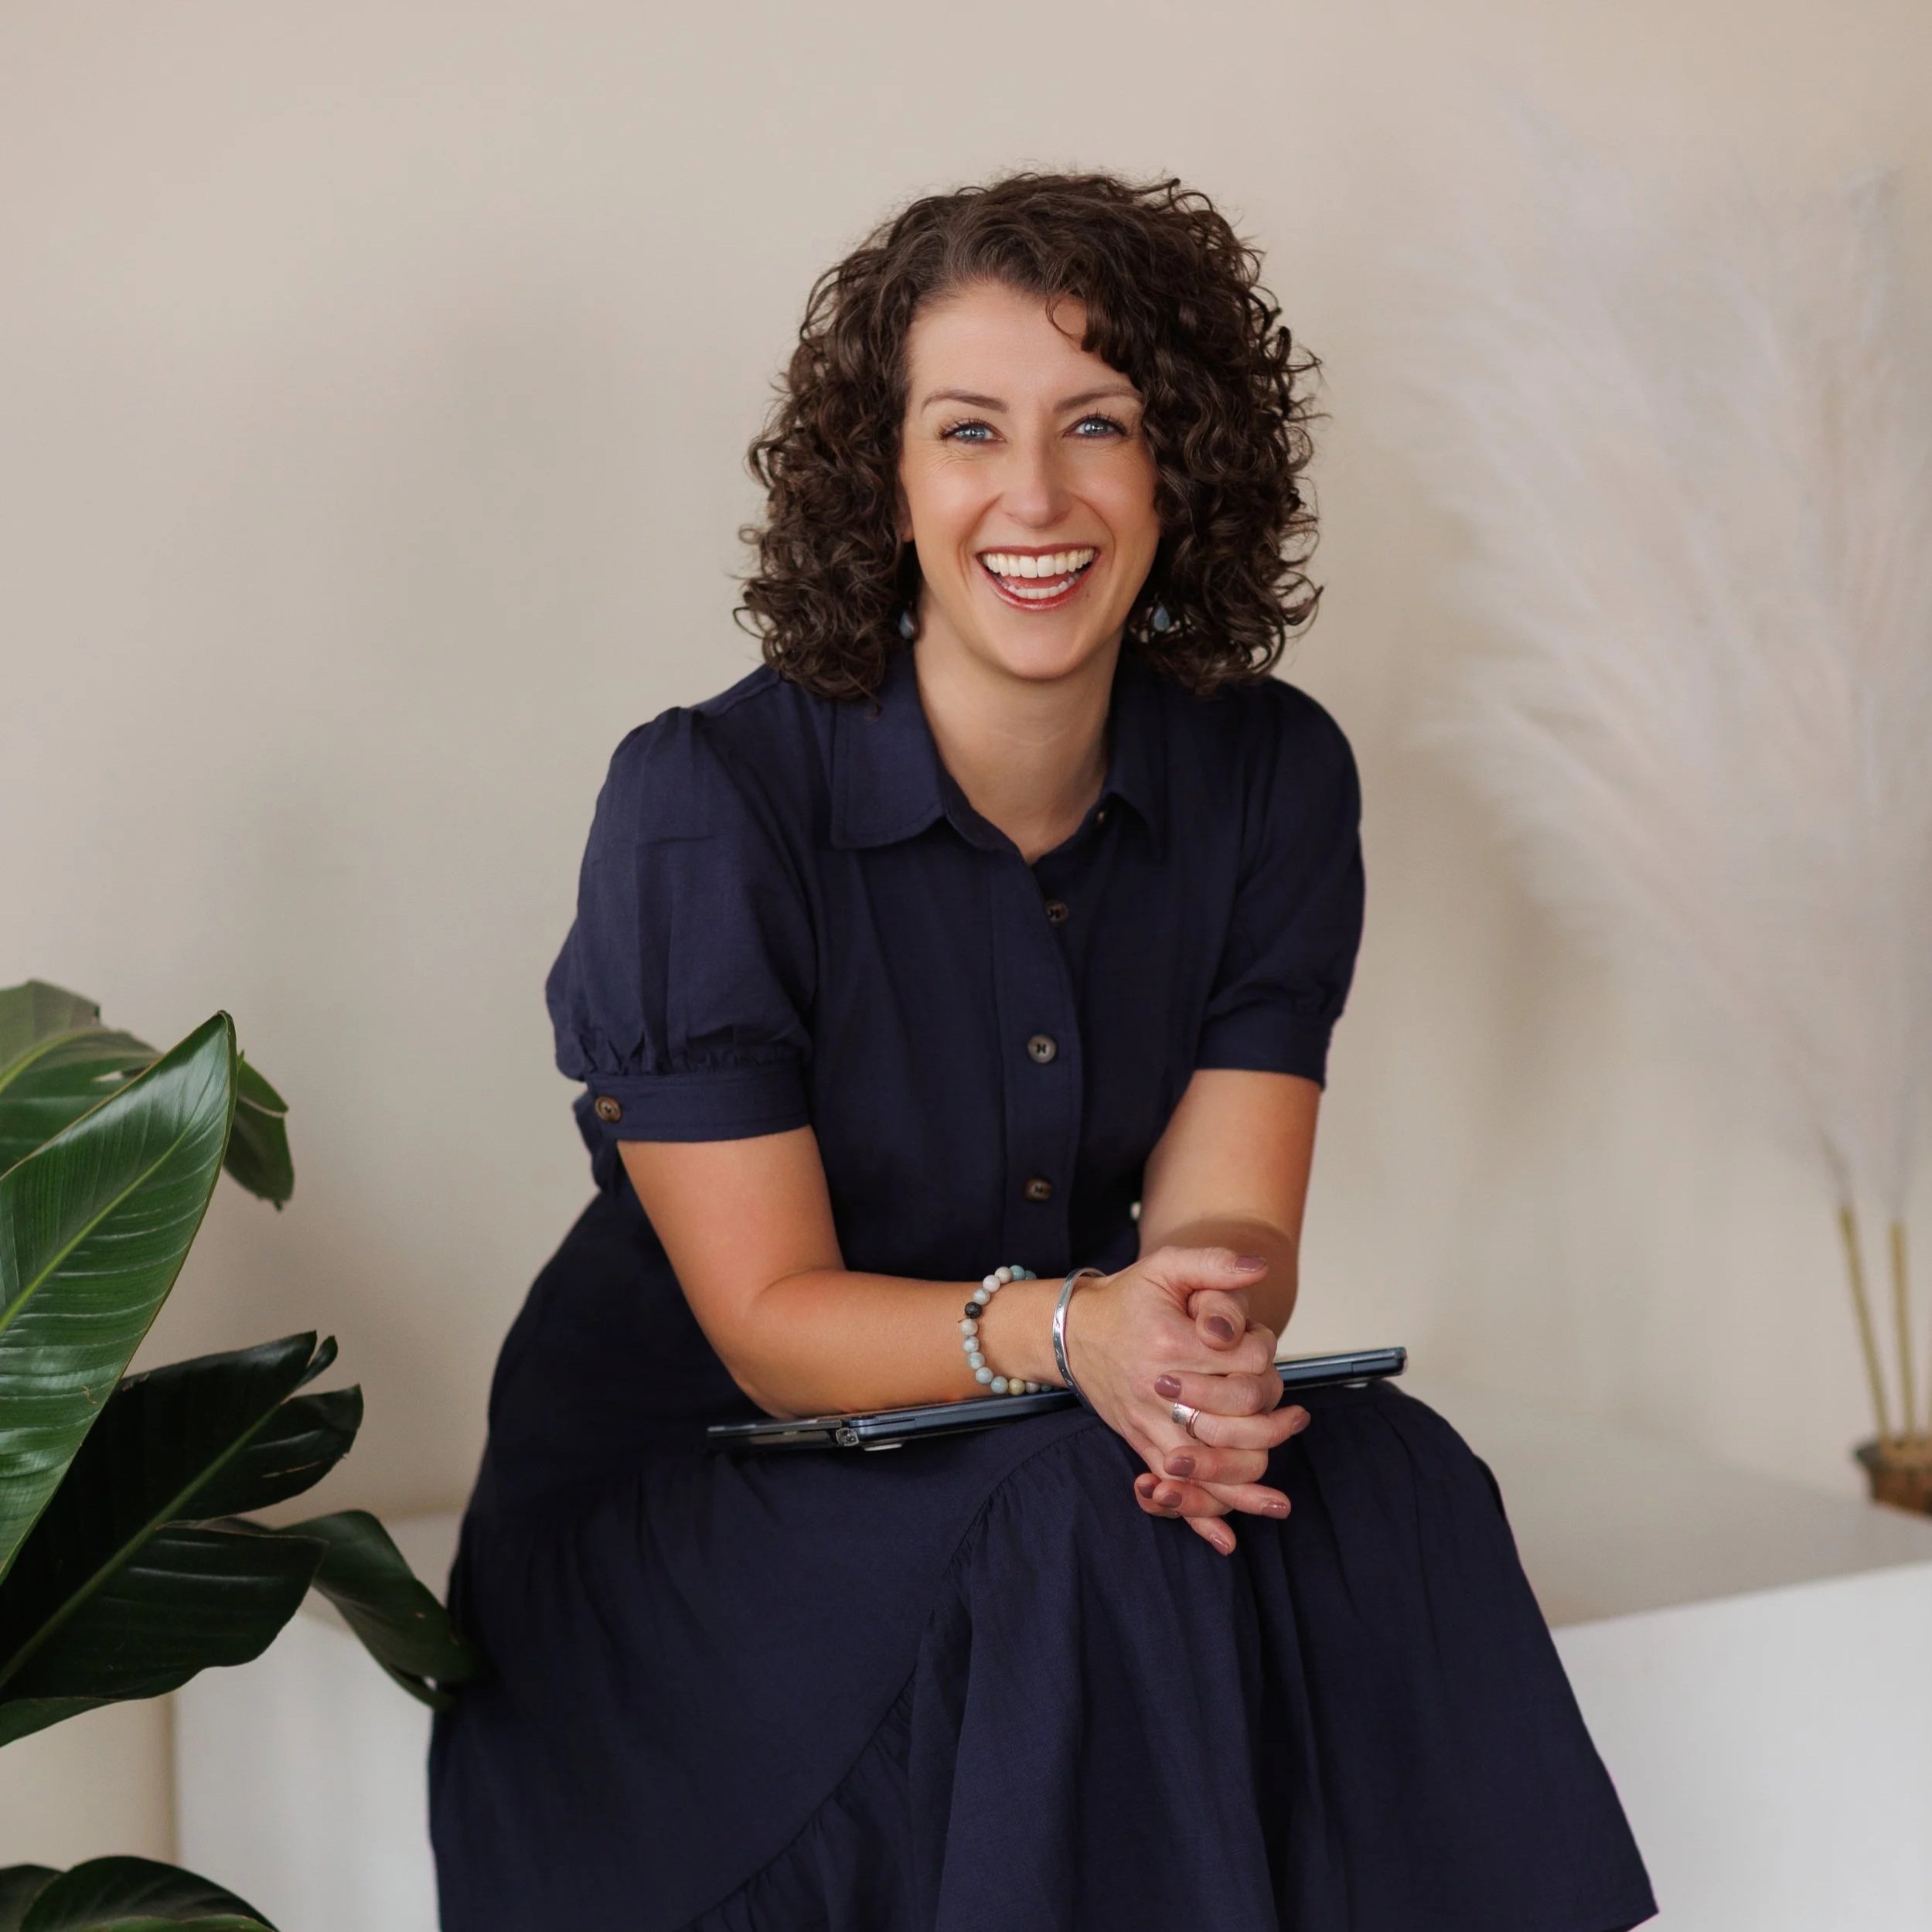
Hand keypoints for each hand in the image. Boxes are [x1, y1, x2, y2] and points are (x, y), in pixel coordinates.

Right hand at [1060, 1246, 1308, 1554]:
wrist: (1074, 1330)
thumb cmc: (1130, 1298)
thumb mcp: (1168, 1267)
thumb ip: (1215, 1264)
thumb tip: (1261, 1267)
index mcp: (1168, 1344)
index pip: (1241, 1365)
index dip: (1264, 1357)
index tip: (1263, 1348)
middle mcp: (1156, 1390)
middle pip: (1231, 1425)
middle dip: (1269, 1424)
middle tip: (1295, 1418)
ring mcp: (1147, 1423)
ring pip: (1205, 1468)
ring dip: (1247, 1486)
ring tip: (1280, 1496)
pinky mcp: (1140, 1444)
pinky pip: (1170, 1489)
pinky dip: (1198, 1517)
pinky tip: (1226, 1540)